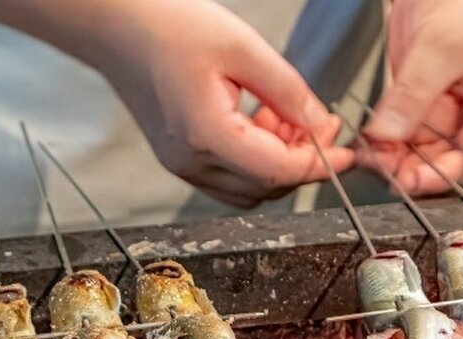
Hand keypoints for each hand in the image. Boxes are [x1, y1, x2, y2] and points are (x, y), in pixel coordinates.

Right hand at [98, 0, 352, 207]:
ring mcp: (183, 167)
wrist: (116, 25)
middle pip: (267, 187)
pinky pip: (232, 178)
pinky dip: (257, 161)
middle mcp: (192, 163)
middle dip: (302, 162)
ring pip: (251, 189)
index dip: (318, 165)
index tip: (346, 155)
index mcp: (206, 136)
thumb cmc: (168, 26)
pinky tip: (261, 124)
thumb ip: (288, 91)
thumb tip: (320, 125)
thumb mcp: (242, 48)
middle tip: (322, 125)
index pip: (277, 171)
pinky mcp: (181, 161)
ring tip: (286, 116)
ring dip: (280, 163)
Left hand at [360, 0, 462, 194]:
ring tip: (367, 155)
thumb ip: (413, 95)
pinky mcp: (419, 109)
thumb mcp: (440, 48)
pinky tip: (366, 143)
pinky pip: (400, 138)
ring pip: (417, 156)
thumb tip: (388, 135)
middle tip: (379, 167)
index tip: (409, 181)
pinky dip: (382, 144)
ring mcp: (445, 117)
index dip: (442, 178)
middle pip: (442, 165)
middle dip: (410, 170)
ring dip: (392, 161)